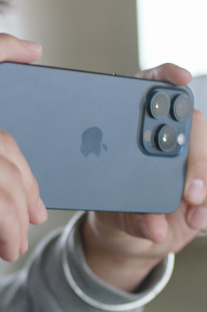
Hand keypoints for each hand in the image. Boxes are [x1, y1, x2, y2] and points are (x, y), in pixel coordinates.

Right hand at [0, 34, 47, 298]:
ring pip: (9, 177)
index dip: (1, 47)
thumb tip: (14, 180)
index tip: (32, 49)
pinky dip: (12, 231)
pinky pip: (5, 206)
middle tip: (30, 211)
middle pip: (3, 141)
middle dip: (24, 182)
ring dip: (17, 215)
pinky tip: (4, 245)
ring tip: (11, 238)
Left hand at [83, 63, 206, 291]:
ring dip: (204, 182)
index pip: (151, 87)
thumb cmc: (114, 209)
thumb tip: (154, 226)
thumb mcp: (113, 212)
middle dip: (194, 155)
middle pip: (191, 125)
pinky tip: (197, 218)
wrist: (128, 235)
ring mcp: (187, 157)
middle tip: (188, 188)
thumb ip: (132, 218)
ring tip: (190, 211)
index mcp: (131, 125)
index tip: (180, 80)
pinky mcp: (202, 179)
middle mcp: (164, 135)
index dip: (166, 76)